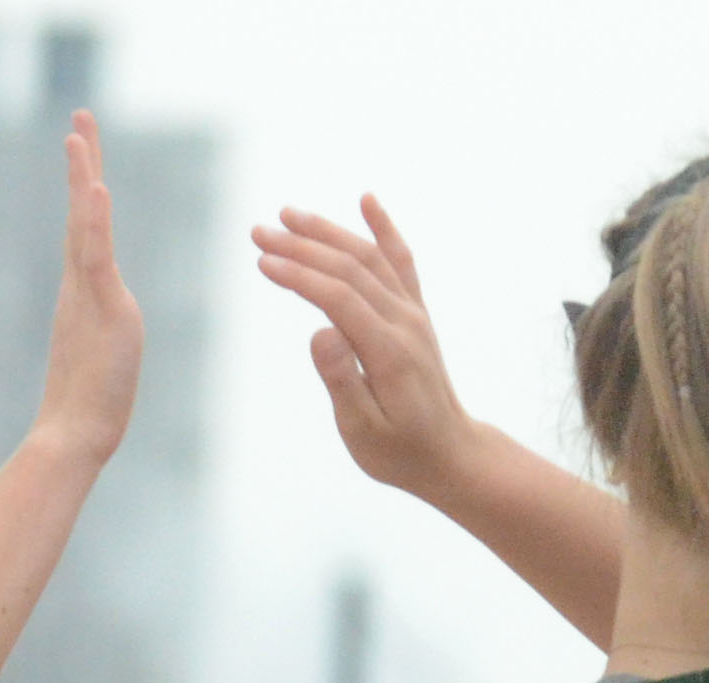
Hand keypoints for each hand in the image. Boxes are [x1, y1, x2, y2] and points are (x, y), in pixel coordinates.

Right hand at [35, 111, 146, 466]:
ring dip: (83, 177)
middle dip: (83, 162)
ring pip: (84, 225)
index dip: (88, 185)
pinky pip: (95, 258)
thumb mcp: (106, 354)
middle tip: (82, 114)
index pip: (88, 226)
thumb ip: (106, 329)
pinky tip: (96, 189)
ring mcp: (87, 294)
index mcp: (86, 290)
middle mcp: (81, 283)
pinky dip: (94, 221)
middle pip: (82, 211)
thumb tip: (110, 328)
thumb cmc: (90, 406)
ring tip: (79, 134)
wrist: (74, 434)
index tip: (84, 142)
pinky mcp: (98, 310)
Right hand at [251, 196, 483, 503]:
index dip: (299, 276)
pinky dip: (384, 229)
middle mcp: (406, 324)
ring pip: (371, 259)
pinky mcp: (416, 315)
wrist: (451, 455)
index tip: (262, 261)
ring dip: (328, 232)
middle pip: (351, 269)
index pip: (339, 298)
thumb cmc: (401, 453)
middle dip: (301, 246)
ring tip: (287, 214)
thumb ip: (342, 382)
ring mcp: (414, 315)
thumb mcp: (364, 432)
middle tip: (256, 232)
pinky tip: (367, 200)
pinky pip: (401, 263)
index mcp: (390, 353)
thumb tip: (320, 331)